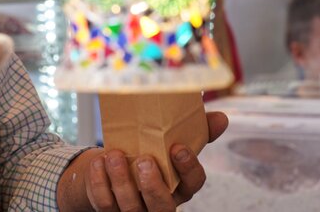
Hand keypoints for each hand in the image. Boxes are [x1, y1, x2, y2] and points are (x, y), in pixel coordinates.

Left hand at [82, 111, 227, 210]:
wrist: (111, 165)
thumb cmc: (148, 153)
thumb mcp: (168, 144)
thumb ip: (195, 132)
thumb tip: (221, 117)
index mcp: (178, 187)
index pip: (192, 185)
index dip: (188, 169)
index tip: (178, 147)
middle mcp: (159, 203)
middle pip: (162, 207)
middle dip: (154, 186)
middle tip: (144, 160)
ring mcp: (133, 209)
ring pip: (131, 206)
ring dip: (122, 180)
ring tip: (114, 155)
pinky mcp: (109, 208)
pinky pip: (104, 202)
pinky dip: (99, 182)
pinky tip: (99, 162)